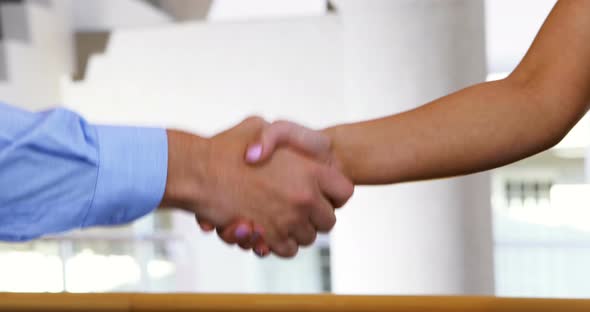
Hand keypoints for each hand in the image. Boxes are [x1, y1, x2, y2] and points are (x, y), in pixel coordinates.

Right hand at [164, 117, 351, 257]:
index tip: (320, 194)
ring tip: (279, 218)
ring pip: (308, 238)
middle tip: (297, 209)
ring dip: (296, 232)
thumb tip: (292, 148)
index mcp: (310, 169)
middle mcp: (305, 197)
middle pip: (328, 221)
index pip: (345, 192)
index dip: (334, 195)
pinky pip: (288, 250)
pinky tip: (267, 230)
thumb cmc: (226, 147)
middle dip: (315, 218)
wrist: (198, 172)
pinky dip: (280, 245)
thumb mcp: (260, 126)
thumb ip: (281, 135)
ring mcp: (289, 219)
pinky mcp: (270, 237)